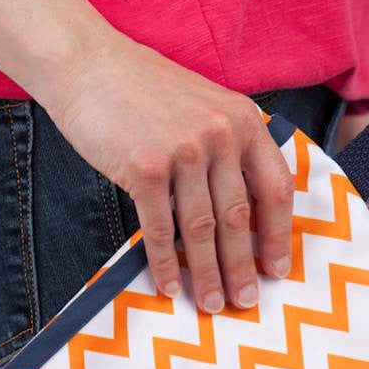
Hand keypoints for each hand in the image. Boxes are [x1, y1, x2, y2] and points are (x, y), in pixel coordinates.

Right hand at [40, 32, 294, 312]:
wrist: (88, 64)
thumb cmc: (144, 90)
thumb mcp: (205, 106)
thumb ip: (229, 149)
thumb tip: (244, 213)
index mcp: (243, 121)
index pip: (275, 188)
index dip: (279, 235)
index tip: (278, 269)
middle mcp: (219, 135)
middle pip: (240, 218)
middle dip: (243, 268)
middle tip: (245, 302)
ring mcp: (183, 151)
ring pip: (202, 229)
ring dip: (208, 274)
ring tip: (212, 304)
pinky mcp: (145, 168)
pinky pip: (160, 229)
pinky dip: (165, 263)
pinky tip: (170, 286)